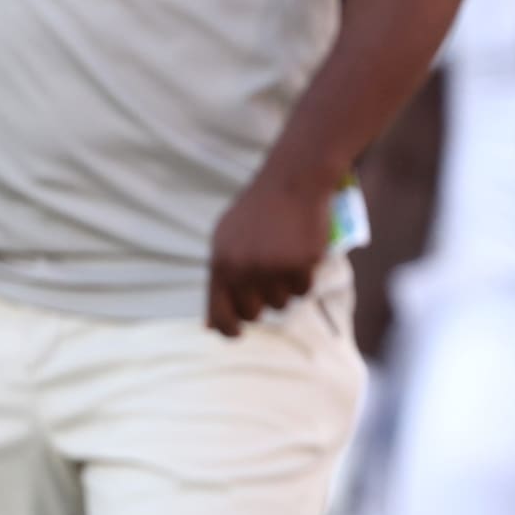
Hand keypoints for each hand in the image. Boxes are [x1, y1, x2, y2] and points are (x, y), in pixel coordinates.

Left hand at [206, 173, 331, 336]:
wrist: (292, 180)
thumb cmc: (258, 211)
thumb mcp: (226, 241)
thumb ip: (220, 280)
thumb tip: (210, 326)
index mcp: (221, 263)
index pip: (219, 313)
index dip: (228, 329)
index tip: (238, 334)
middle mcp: (244, 269)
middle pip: (253, 313)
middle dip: (262, 304)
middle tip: (269, 284)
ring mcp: (274, 266)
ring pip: (281, 303)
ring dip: (285, 289)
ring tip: (286, 262)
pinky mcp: (301, 262)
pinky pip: (303, 290)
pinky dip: (304, 279)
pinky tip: (302, 257)